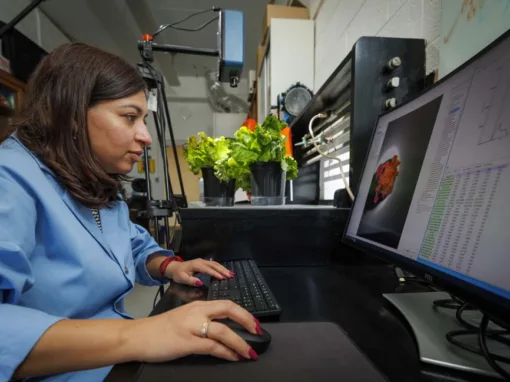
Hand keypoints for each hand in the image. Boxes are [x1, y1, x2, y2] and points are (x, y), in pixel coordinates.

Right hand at [125, 300, 261, 362]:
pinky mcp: (186, 342)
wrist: (137, 336)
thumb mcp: (183, 319)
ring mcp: (192, 326)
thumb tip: (222, 332)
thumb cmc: (159, 330)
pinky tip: (232, 357)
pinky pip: (212, 346)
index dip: (243, 313)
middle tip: (258, 332)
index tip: (254, 322)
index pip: (226, 303)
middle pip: (229, 309)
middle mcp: (197, 312)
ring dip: (240, 343)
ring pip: (224, 331)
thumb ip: (201, 321)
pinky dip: (226, 352)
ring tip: (249, 352)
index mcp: (197, 305)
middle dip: (247, 320)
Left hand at [165, 258, 233, 286]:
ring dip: (223, 268)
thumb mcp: (182, 279)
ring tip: (230, 274)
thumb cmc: (178, 274)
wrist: (174, 268)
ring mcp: (203, 261)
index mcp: (196, 265)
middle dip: (222, 270)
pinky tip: (225, 271)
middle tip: (230, 276)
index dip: (215, 273)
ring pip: (215, 264)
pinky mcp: (204, 263)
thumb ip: (191, 281)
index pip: (208, 269)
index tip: (222, 278)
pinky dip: (220, 267)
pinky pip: (214, 264)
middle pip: (214, 265)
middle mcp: (201, 262)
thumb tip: (200, 283)